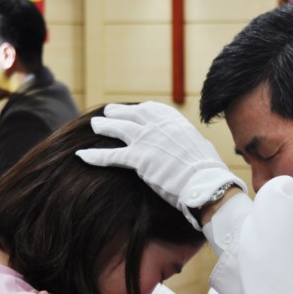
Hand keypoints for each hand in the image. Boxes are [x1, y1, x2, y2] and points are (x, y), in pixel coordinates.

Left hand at [75, 101, 245, 228]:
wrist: (206, 183)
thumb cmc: (209, 171)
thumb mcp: (201, 148)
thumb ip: (189, 142)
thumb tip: (192, 146)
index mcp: (176, 122)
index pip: (153, 110)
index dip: (140, 110)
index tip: (134, 111)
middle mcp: (159, 126)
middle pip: (132, 115)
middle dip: (118, 113)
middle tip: (108, 113)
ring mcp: (147, 140)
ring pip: (118, 129)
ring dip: (104, 127)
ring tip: (94, 126)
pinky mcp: (139, 159)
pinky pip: (111, 156)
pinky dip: (95, 156)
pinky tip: (82, 156)